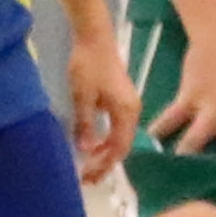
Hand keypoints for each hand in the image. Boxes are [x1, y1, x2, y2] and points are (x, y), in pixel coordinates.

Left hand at [65, 32, 139, 182]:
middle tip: (86, 178)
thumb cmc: (88, 66)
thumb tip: (86, 151)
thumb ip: (85, 125)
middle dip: (105, 163)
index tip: (86, 177)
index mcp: (126, 112)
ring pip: (119, 138)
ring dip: (105, 153)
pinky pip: (117, 129)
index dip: (103, 164)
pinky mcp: (120, 101)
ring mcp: (128, 106)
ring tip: (88, 166)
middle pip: (122, 146)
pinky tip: (93, 146)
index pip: (118, 147)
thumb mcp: (83, 97)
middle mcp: (132, 112)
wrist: (94, 38)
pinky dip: (106, 141)